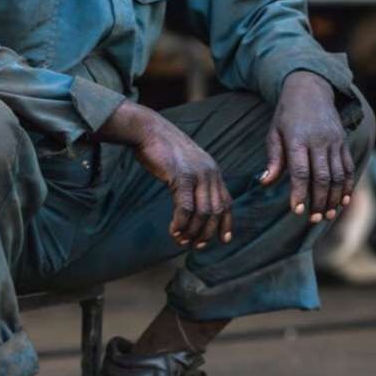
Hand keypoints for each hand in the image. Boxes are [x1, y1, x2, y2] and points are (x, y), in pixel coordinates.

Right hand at [95, 101, 232, 248]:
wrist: (149, 130)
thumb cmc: (163, 149)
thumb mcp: (186, 164)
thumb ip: (195, 180)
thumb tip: (195, 204)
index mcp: (213, 171)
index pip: (227, 202)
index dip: (226, 223)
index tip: (224, 240)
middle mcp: (210, 173)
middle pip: (216, 212)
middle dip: (207, 233)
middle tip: (196, 245)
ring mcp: (197, 174)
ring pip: (202, 213)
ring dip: (192, 232)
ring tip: (181, 240)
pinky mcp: (182, 176)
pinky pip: (185, 208)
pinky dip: (181, 224)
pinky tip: (174, 230)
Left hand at [260, 71, 354, 222]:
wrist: (310, 88)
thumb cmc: (287, 115)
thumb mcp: (274, 132)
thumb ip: (273, 159)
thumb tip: (265, 182)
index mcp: (297, 138)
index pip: (300, 171)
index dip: (300, 193)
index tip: (296, 211)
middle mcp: (318, 140)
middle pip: (322, 176)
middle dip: (319, 201)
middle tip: (315, 219)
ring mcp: (334, 140)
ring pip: (337, 174)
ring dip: (334, 197)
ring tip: (329, 215)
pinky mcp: (343, 141)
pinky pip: (348, 166)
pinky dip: (347, 185)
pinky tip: (344, 200)